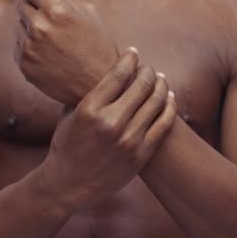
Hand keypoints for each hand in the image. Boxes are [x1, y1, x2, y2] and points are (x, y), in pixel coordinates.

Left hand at [13, 0, 118, 104]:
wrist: (98, 85)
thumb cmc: (97, 46)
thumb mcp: (89, 13)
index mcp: (56, 11)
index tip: (43, 0)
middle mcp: (39, 28)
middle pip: (21, 5)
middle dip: (34, 10)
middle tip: (52, 23)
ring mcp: (29, 48)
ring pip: (18, 26)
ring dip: (31, 30)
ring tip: (53, 42)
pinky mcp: (24, 65)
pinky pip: (18, 47)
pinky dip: (29, 48)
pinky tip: (48, 56)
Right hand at [37, 48, 176, 211]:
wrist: (68, 184)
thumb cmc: (67, 145)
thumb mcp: (69, 114)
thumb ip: (84, 92)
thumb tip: (100, 68)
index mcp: (89, 109)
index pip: (119, 73)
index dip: (130, 59)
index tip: (133, 53)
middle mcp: (110, 123)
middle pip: (141, 84)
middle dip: (147, 71)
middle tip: (147, 68)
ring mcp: (128, 140)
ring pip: (156, 102)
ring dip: (160, 85)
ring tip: (160, 79)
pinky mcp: (140, 155)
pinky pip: (163, 125)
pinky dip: (169, 107)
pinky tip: (169, 98)